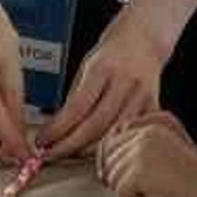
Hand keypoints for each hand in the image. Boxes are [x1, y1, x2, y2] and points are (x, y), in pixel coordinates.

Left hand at [35, 4, 168, 160]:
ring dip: (89, 150)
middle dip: (69, 145)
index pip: (78, 106)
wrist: (143, 41)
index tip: (42, 140)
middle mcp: (124, 83)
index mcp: (103, 69)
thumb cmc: (111, 55)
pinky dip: (113, 146)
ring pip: (114, 134)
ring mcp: (142, 97)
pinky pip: (131, 135)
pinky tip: (97, 153)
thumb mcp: (87, 67)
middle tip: (50, 154)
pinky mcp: (154, 108)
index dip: (58, 128)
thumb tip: (56, 130)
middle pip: (96, 125)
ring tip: (70, 155)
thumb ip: (76, 97)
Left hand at [96, 112, 196, 196]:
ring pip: (111, 173)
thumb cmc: (195, 182)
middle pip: (107, 153)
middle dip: (115, 174)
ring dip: (126, 189)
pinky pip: (120, 189)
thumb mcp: (168, 151)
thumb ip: (140, 143)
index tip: (118, 173)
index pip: (114, 135)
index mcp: (157, 120)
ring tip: (152, 191)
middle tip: (138, 188)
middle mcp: (149, 129)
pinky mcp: (140, 169)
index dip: (112, 157)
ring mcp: (144, 148)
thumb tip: (101, 151)